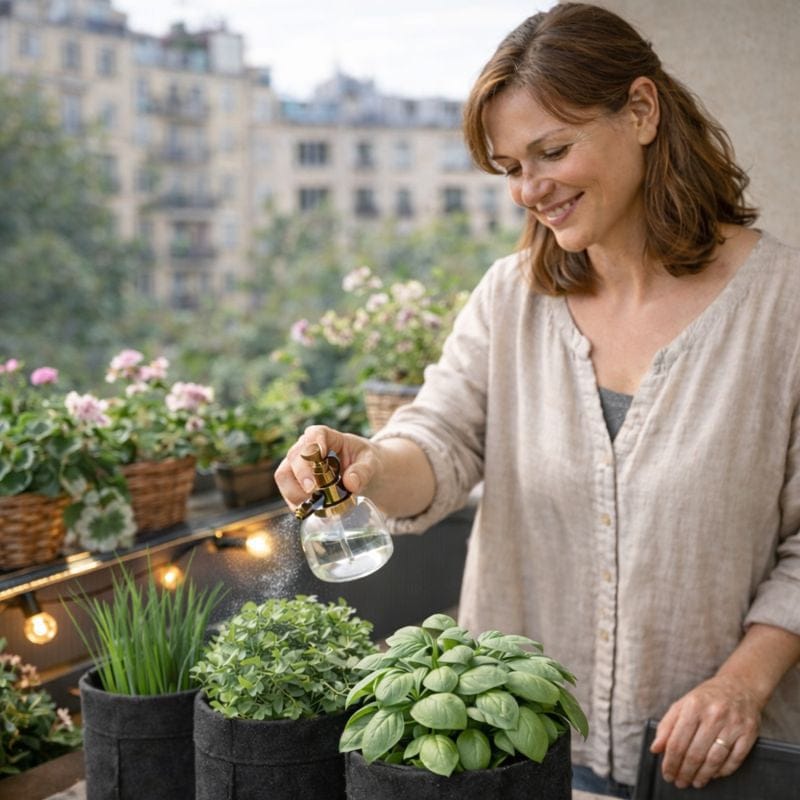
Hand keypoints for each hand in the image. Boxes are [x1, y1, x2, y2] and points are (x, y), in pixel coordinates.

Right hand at [274, 425, 381, 509]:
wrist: (363, 474)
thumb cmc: (365, 462)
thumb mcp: (371, 463)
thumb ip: (363, 470)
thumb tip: (350, 482)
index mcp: (325, 436)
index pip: (314, 435)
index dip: (313, 446)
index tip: (320, 458)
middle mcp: (306, 448)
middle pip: (294, 456)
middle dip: (301, 474)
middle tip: (313, 490)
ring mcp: (297, 466)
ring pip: (284, 476)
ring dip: (295, 492)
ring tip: (314, 504)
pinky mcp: (295, 484)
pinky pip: (287, 493)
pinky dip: (297, 504)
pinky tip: (311, 510)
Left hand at [650, 673, 760, 788]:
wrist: (740, 686)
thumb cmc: (706, 698)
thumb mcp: (682, 704)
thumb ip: (667, 726)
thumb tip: (655, 749)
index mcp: (693, 706)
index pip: (677, 741)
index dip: (670, 762)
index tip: (667, 773)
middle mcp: (714, 715)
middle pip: (695, 753)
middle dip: (685, 772)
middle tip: (679, 782)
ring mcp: (733, 725)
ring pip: (714, 759)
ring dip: (702, 776)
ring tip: (695, 783)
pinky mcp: (749, 733)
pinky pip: (734, 759)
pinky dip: (722, 771)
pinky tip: (713, 775)